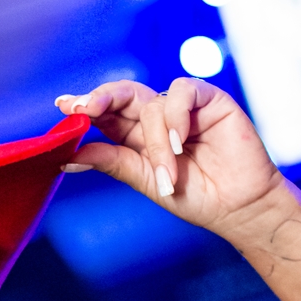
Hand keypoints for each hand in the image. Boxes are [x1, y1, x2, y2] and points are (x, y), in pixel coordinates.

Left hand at [54, 77, 284, 233]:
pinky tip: (181, 143)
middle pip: (122, 95)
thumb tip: (69, 157)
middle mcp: (156, 116)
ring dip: (156, 143)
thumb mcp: (146, 181)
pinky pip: (182, 92)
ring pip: (151, 105)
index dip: (85, 106)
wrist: (237, 207)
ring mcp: (182, 106)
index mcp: (136, 136)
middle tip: (84, 109)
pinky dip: (176, 117)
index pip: (106, 114)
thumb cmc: (194, 196)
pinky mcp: (209, 100)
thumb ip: (112, 163)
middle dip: (101, 99)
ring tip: (168, 174)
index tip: (63, 106)